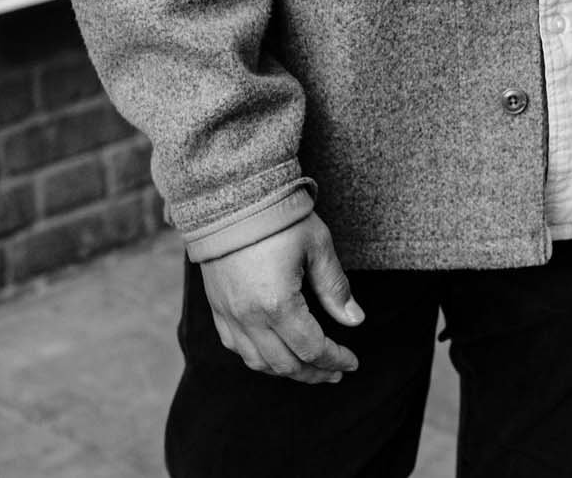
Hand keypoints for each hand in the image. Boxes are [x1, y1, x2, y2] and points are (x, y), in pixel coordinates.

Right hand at [197, 213, 364, 382]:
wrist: (231, 198)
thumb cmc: (279, 217)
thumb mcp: (317, 246)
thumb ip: (335, 287)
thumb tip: (355, 320)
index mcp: (278, 303)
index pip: (311, 348)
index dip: (335, 359)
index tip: (352, 363)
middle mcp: (249, 317)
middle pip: (285, 364)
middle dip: (314, 372)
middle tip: (335, 372)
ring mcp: (229, 315)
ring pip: (259, 362)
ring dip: (287, 371)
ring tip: (310, 368)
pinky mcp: (217, 308)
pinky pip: (236, 347)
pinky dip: (259, 358)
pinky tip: (275, 353)